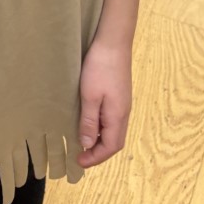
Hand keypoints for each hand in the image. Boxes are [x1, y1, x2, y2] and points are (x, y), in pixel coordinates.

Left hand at [76, 41, 131, 168]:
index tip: (79, 161)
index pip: (110, 147)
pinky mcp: (120, 95)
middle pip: (115, 142)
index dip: (95, 157)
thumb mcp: (90, 96)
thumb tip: (87, 144)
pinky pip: (113, 120)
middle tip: (80, 155)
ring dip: (100, 140)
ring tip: (83, 142)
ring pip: (114, 131)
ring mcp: (123, 103)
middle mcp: (124, 112)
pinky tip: (91, 122)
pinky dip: (102, 128)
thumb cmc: (100, 68)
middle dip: (98, 152)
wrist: (113, 42)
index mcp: (118, 116)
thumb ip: (89, 121)